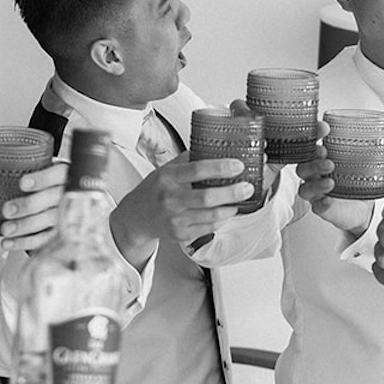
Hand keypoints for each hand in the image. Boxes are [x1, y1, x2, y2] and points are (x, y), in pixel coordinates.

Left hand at [0, 158, 68, 250]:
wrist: (66, 197)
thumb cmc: (44, 182)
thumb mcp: (32, 170)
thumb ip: (2, 171)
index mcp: (64, 173)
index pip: (58, 174)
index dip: (42, 179)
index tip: (22, 183)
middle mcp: (68, 193)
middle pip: (53, 200)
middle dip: (29, 206)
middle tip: (7, 210)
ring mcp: (68, 213)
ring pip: (51, 221)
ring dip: (27, 227)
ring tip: (6, 230)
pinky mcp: (62, 232)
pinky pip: (48, 239)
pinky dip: (29, 242)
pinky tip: (12, 243)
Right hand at [109, 156, 257, 268]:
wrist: (135, 217)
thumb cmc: (154, 190)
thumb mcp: (165, 170)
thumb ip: (188, 160)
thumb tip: (215, 148)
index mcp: (167, 178)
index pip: (197, 170)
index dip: (220, 168)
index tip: (238, 165)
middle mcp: (170, 199)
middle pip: (207, 198)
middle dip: (232, 192)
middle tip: (248, 187)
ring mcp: (175, 219)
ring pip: (210, 216)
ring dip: (230, 208)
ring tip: (240, 200)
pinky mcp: (180, 234)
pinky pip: (207, 228)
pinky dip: (221, 220)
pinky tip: (226, 212)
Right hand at [294, 129, 369, 238]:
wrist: (361, 207)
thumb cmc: (355, 181)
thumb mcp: (360, 162)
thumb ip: (364, 150)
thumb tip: (381, 136)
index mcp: (320, 160)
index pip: (311, 145)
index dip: (314, 135)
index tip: (324, 128)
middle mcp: (314, 176)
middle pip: (303, 167)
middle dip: (314, 162)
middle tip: (327, 157)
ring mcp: (316, 193)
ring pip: (306, 188)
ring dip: (316, 184)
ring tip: (330, 182)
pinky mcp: (321, 208)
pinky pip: (317, 206)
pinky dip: (322, 203)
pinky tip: (328, 201)